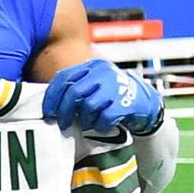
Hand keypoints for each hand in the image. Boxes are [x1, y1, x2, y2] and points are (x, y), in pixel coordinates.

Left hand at [43, 59, 162, 134]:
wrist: (146, 103)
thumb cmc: (113, 95)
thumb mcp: (94, 84)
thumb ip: (76, 87)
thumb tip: (50, 104)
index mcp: (92, 66)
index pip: (64, 78)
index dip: (52, 96)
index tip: (47, 111)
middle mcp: (103, 73)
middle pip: (74, 92)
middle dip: (64, 111)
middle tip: (61, 123)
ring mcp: (115, 86)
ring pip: (88, 106)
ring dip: (84, 119)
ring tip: (86, 124)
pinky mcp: (125, 103)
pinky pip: (104, 118)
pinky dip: (99, 126)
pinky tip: (101, 126)